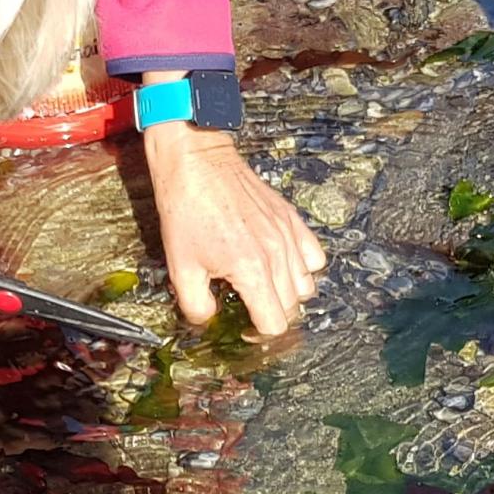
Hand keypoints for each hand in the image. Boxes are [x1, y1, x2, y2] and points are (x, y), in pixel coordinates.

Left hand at [146, 120, 323, 335]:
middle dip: (272, 314)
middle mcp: (277, 255)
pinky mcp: (291, 219)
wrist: (196, 161)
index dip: (258, 332)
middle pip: (293, 308)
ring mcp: (288, 235)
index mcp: (251, 270)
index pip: (274, 323)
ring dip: (288, 293)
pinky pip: (314, 256)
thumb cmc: (185, 210)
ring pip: (306, 285)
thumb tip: (209, 320)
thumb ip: (196, 304)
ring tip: (264, 285)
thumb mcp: (180, 266)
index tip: (244, 327)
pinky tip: (280, 263)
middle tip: (250, 307)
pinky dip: (303, 266)